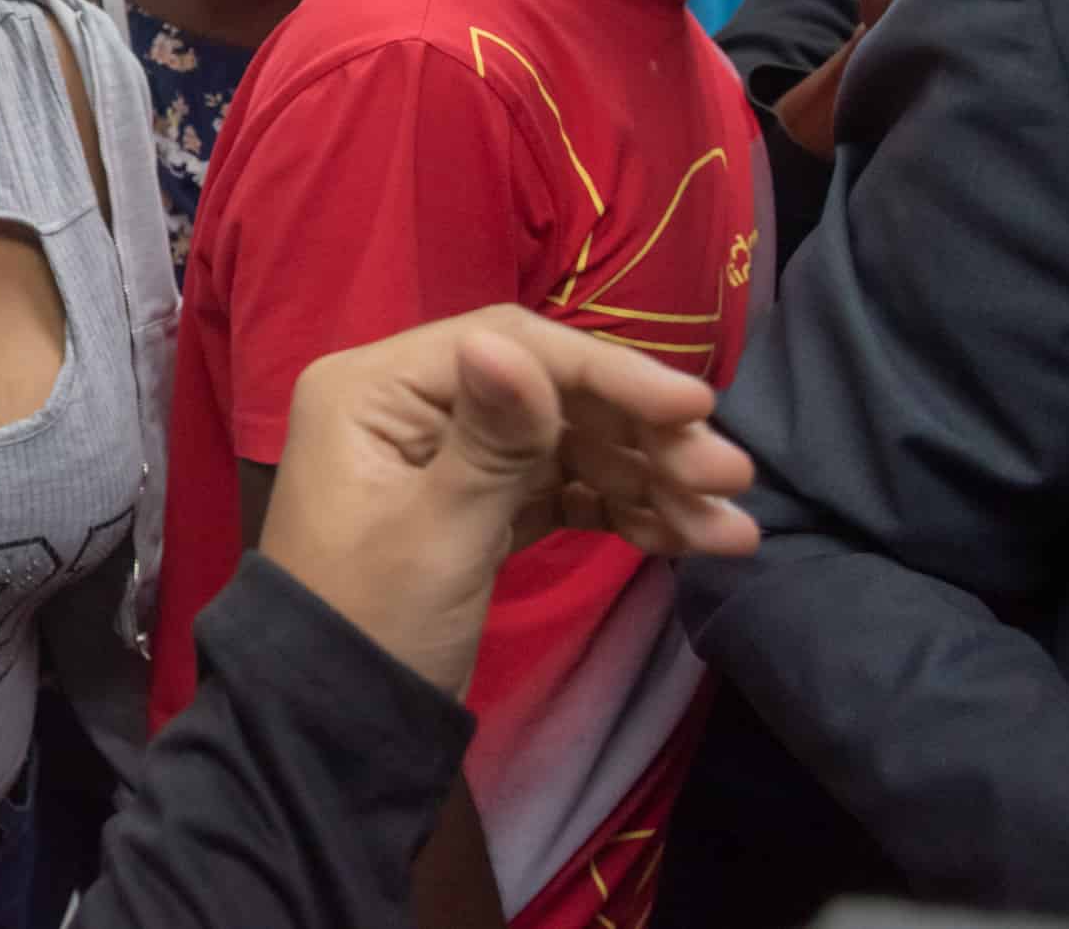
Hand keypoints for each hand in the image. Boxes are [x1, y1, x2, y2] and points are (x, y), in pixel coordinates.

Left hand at [258, 306, 758, 696]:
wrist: (336, 727)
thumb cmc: (372, 623)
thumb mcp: (435, 534)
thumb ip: (487, 440)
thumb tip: (504, 341)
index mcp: (375, 387)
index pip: (510, 347)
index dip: (610, 374)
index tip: (697, 409)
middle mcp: (409, 404)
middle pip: (551, 394)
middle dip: (646, 437)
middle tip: (731, 480)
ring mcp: (447, 453)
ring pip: (569, 444)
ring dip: (652, 480)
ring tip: (730, 530)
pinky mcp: (477, 504)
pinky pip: (561, 489)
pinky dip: (623, 510)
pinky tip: (688, 539)